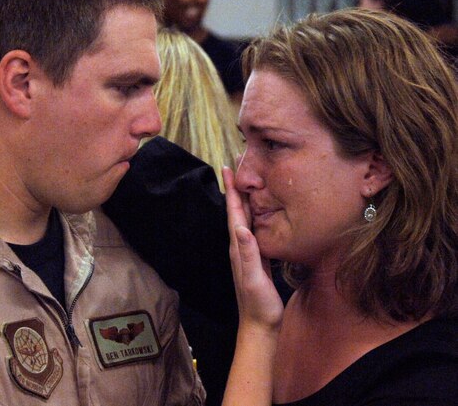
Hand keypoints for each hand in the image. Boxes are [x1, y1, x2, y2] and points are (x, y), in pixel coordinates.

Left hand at [221, 165, 282, 405]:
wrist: (260, 325)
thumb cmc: (258, 304)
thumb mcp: (254, 278)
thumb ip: (248, 254)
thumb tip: (242, 228)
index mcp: (238, 247)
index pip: (234, 212)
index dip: (232, 190)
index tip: (228, 168)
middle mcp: (240, 246)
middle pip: (237, 211)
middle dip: (237, 187)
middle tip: (237, 165)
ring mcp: (248, 252)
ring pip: (246, 218)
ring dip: (246, 199)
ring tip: (249, 181)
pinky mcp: (257, 258)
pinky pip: (255, 229)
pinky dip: (256, 215)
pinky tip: (262, 211)